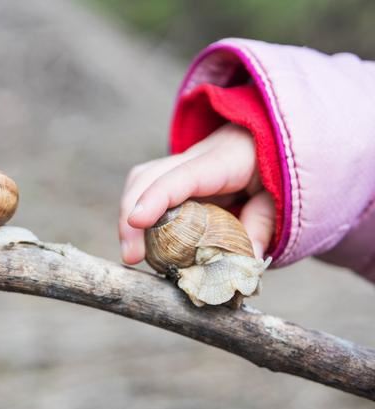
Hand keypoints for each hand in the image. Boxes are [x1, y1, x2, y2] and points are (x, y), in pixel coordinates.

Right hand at [119, 123, 274, 263]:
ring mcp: (183, 162)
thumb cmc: (281, 167)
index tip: (136, 222)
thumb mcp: (282, 197)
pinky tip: (143, 238)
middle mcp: (197, 156)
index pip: (183, 176)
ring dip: (130, 213)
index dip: (157, 197)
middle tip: (132, 257)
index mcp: (226, 159)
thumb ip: (263, 226)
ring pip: (141, 179)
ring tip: (133, 252)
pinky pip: (147, 186)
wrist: (273, 139)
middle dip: (131, 214)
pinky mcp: (177, 173)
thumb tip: (244, 264)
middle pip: (149, 175)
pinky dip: (139, 210)